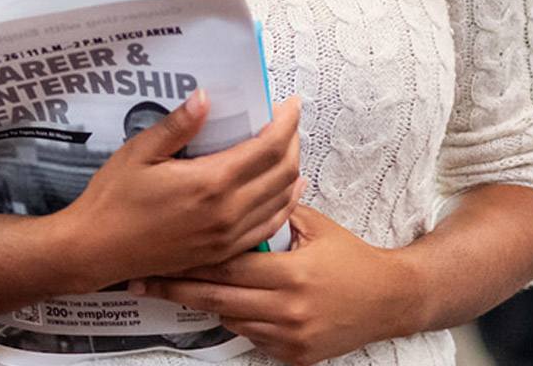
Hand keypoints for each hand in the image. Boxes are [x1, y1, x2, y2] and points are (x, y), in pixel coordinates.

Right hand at [62, 91, 303, 289]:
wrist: (96, 250)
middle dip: (293, 141)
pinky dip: (285, 204)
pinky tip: (287, 191)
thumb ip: (178, 124)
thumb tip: (205, 96)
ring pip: (282, 200)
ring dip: (293, 170)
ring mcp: (228, 237)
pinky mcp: (223, 252)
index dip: (286, 122)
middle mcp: (227, 213)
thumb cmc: (114, 200)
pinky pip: (269, 227)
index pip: (268, 147)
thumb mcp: (140, 151)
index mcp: (210, 183)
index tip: (291, 104)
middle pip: (283, 172)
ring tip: (289, 146)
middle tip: (289, 120)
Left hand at [129, 204, 419, 365]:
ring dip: (205, 303)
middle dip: (178, 289)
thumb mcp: (312, 224)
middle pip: (217, 299)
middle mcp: (287, 310)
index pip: (226, 267)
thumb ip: (273, 212)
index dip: (190, 261)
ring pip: (230, 319)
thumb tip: (238, 184)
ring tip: (174, 287)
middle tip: (145, 280)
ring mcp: (289, 338)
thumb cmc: (349, 255)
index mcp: (290, 274)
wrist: (388, 299)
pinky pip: (250, 336)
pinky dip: (235, 317)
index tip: (160, 254)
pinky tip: (222, 301)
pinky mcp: (294, 356)